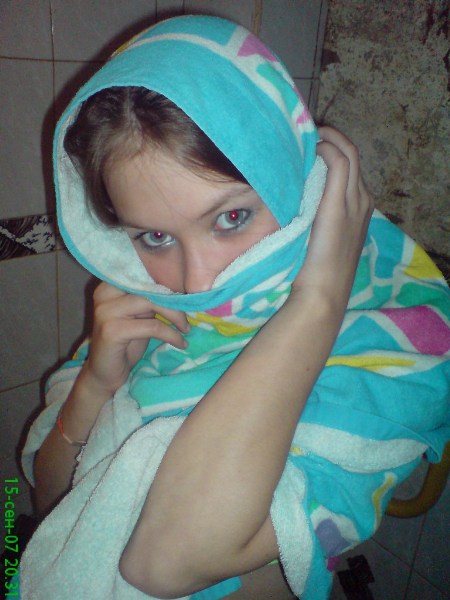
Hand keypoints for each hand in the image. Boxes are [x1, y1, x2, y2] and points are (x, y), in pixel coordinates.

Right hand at [83, 282, 189, 394]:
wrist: (105, 374)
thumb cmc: (126, 344)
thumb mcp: (140, 315)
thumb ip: (151, 298)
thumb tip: (182, 288)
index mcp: (110, 285)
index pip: (143, 272)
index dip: (167, 281)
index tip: (185, 295)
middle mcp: (105, 293)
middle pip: (149, 286)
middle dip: (174, 300)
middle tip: (187, 317)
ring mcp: (106, 311)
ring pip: (151, 302)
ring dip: (175, 316)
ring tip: (186, 329)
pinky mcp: (112, 330)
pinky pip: (152, 327)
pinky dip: (171, 334)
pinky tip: (181, 343)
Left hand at [292, 126, 373, 310]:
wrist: (323, 291)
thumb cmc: (316, 270)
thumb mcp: (321, 234)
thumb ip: (316, 211)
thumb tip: (294, 193)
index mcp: (361, 206)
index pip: (350, 165)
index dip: (331, 148)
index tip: (306, 144)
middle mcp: (362, 199)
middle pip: (351, 153)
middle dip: (329, 137)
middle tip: (303, 133)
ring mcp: (354, 201)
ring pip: (347, 153)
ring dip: (326, 139)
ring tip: (302, 137)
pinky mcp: (339, 204)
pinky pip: (337, 162)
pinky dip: (324, 149)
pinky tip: (306, 150)